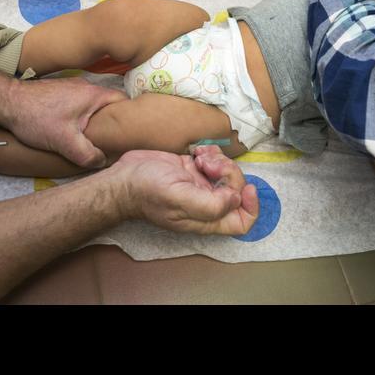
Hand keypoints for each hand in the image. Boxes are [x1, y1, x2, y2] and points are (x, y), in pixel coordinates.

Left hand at [5, 77, 127, 168]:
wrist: (6, 101)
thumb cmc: (36, 118)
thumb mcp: (65, 142)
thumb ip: (88, 155)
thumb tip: (102, 161)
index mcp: (94, 95)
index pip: (124, 101)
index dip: (130, 117)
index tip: (130, 132)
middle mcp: (86, 86)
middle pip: (110, 103)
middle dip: (113, 120)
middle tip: (113, 138)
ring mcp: (73, 87)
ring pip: (94, 104)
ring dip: (96, 118)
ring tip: (93, 136)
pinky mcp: (61, 91)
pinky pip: (81, 103)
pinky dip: (82, 114)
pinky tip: (75, 127)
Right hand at [112, 145, 258, 235]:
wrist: (123, 178)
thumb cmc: (146, 192)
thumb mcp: (179, 199)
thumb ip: (211, 205)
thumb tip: (236, 199)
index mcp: (206, 219)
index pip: (242, 222)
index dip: (251, 207)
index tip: (246, 188)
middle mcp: (207, 204)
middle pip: (237, 190)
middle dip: (229, 174)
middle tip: (209, 165)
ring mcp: (201, 186)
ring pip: (228, 173)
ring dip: (219, 160)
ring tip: (200, 158)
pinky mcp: (194, 170)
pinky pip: (215, 160)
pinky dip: (211, 153)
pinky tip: (197, 151)